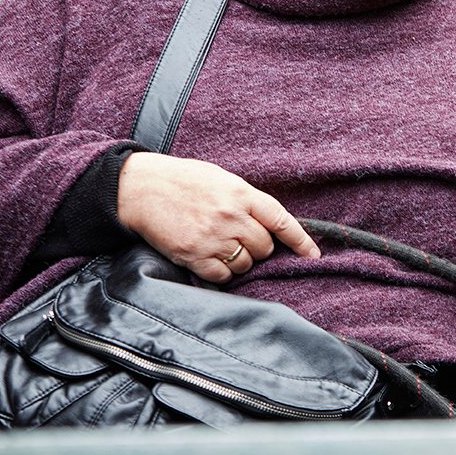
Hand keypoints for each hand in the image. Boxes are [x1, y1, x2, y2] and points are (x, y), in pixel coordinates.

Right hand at [116, 152, 319, 282]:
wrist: (142, 188)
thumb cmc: (184, 180)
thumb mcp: (222, 179)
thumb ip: (247, 199)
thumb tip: (268, 224)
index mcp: (242, 193)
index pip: (282, 220)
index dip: (300, 240)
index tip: (313, 255)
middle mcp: (231, 217)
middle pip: (264, 247)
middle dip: (258, 247)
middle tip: (240, 238)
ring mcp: (213, 238)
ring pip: (245, 264)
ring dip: (239, 260)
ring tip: (220, 244)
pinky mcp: (194, 256)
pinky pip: (222, 276)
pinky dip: (221, 272)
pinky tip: (209, 257)